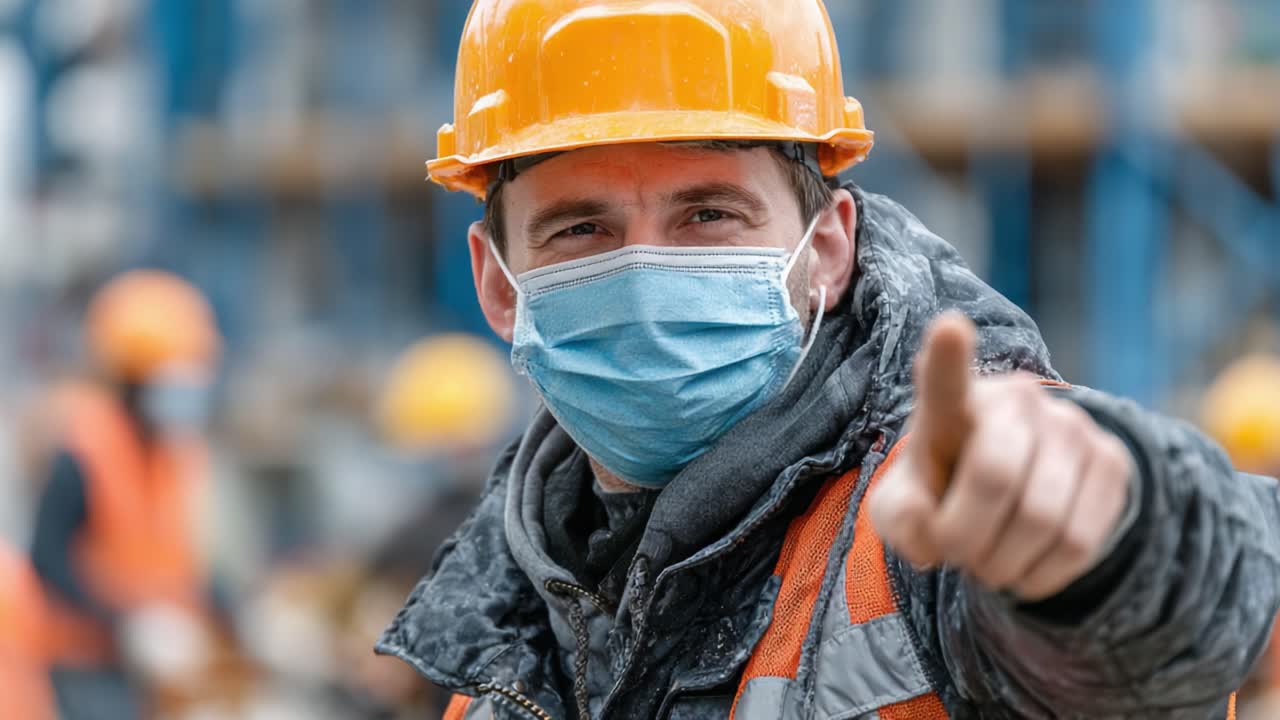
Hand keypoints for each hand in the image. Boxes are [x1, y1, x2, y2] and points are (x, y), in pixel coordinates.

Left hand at [868, 312, 1133, 600]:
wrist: (1006, 496)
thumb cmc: (940, 493)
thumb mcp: (903, 508)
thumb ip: (901, 518)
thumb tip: (932, 530)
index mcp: (951, 405)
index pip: (947, 380)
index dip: (949, 356)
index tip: (950, 326)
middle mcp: (1015, 401)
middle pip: (996, 477)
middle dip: (966, 537)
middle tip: (955, 554)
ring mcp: (1071, 425)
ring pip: (1043, 520)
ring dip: (1003, 564)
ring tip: (987, 561)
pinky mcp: (1111, 461)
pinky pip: (1080, 542)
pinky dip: (1041, 576)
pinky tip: (1023, 567)